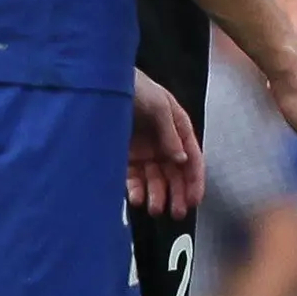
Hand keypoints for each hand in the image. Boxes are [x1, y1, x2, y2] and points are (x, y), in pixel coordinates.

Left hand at [127, 71, 205, 214]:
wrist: (101, 82)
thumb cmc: (135, 87)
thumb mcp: (159, 105)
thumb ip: (170, 133)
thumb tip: (181, 159)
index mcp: (178, 129)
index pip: (192, 159)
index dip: (195, 180)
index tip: (194, 200)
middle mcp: (163, 143)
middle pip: (175, 174)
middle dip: (177, 194)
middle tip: (177, 213)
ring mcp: (144, 151)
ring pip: (155, 180)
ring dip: (158, 195)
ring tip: (155, 209)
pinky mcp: (124, 157)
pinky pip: (133, 178)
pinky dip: (136, 190)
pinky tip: (137, 198)